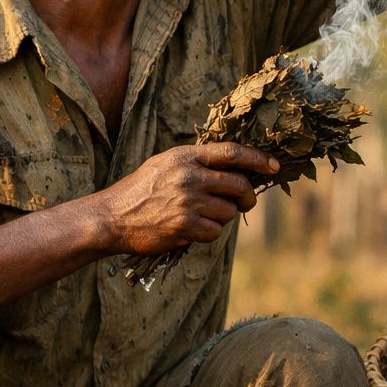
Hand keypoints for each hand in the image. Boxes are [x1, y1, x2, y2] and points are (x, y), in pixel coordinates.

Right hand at [95, 142, 277, 256]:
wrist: (111, 217)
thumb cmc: (140, 190)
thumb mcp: (165, 163)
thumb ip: (196, 162)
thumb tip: (233, 167)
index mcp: (186, 156)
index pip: (233, 153)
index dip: (258, 159)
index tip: (274, 166)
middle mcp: (189, 176)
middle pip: (239, 184)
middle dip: (248, 197)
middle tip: (246, 203)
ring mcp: (188, 201)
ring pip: (228, 211)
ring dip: (221, 217)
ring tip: (199, 216)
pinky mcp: (184, 225)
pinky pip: (215, 231)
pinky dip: (208, 233)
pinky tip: (190, 230)